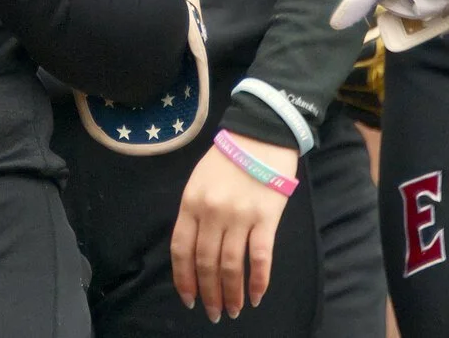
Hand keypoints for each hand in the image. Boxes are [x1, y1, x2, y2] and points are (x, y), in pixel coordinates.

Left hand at [171, 135, 296, 319]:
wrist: (259, 134)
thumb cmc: (227, 158)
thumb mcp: (198, 181)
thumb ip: (194, 213)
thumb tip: (193, 251)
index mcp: (190, 203)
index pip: (181, 249)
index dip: (183, 279)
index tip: (188, 299)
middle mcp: (212, 212)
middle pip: (206, 262)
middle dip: (208, 293)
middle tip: (213, 313)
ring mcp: (239, 216)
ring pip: (231, 265)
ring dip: (231, 293)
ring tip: (232, 310)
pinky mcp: (266, 218)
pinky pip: (260, 257)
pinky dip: (258, 281)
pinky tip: (255, 296)